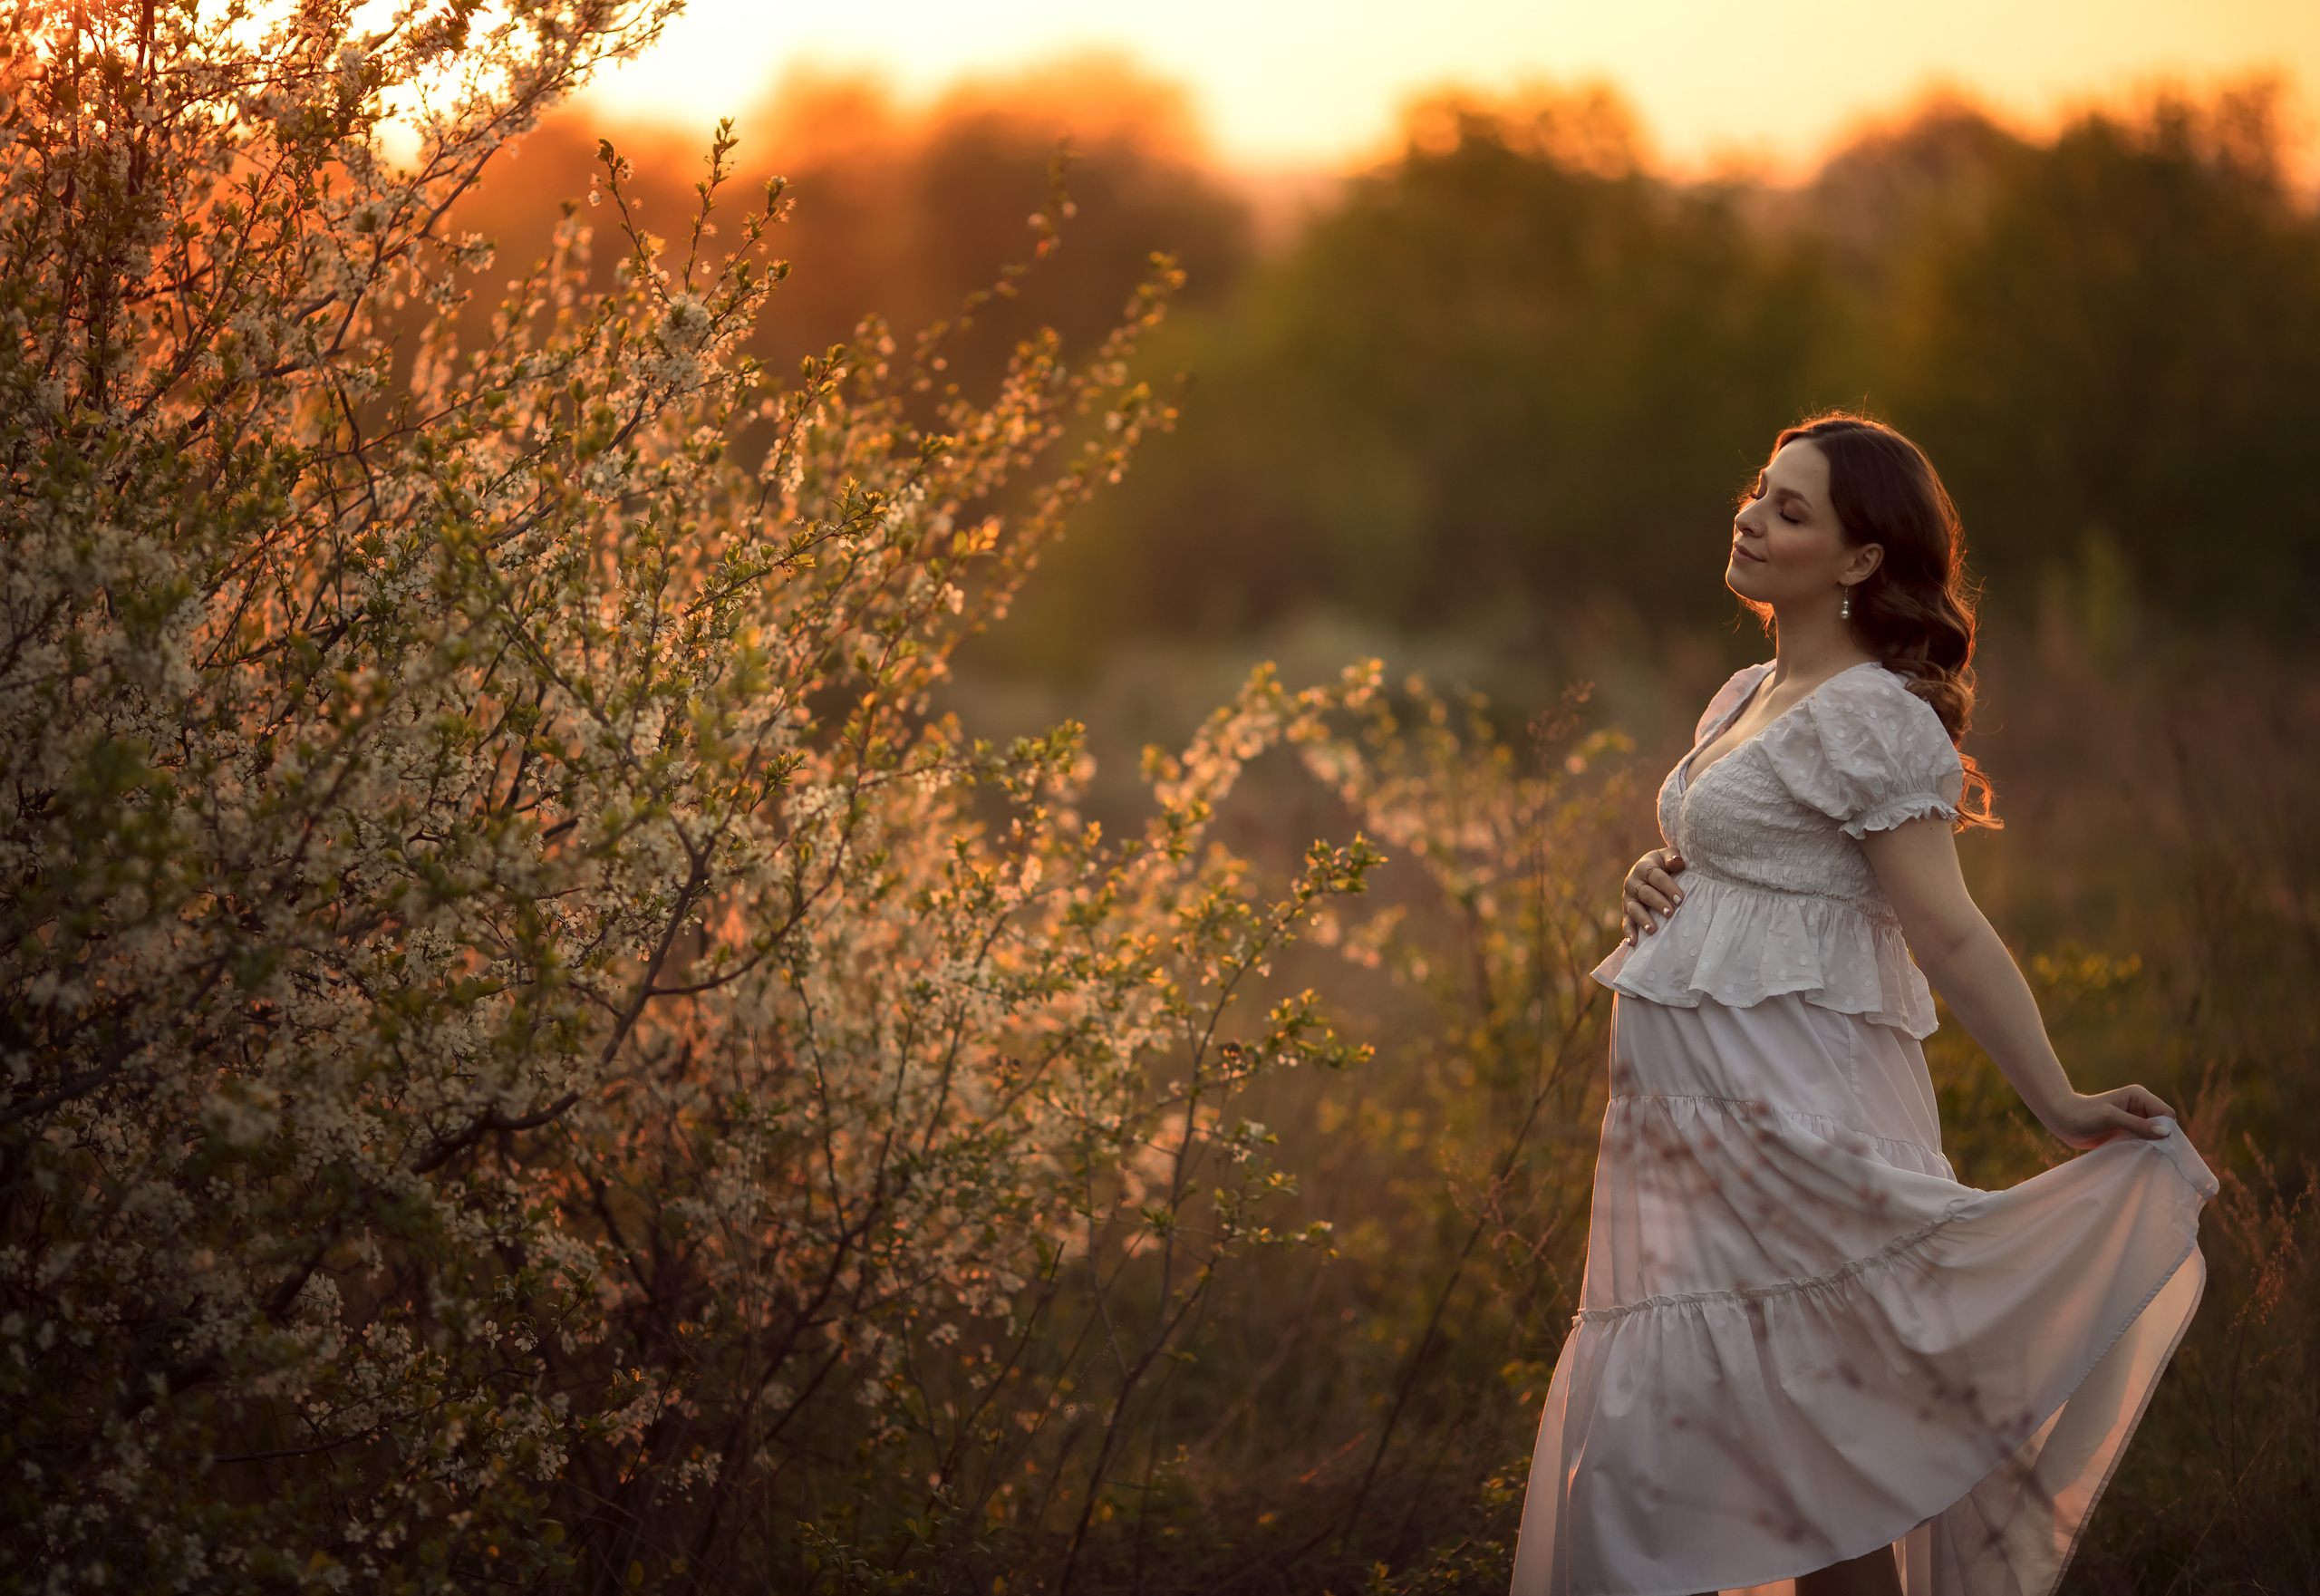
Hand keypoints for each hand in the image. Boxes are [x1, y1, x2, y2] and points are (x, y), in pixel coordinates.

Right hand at [1620, 848, 1685, 944]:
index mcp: (1644, 867)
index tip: (1681, 899)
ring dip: (1643, 920)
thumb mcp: (1668, 857)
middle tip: (1670, 913)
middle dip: (1658, 904)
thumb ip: (1673, 857)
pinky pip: (1626, 923)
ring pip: (1634, 909)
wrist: (1650, 872)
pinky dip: (1628, 932)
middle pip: (1645, 893)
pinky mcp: (1626, 912)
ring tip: (1653, 930)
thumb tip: (1677, 862)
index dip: (1668, 887)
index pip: (1655, 877)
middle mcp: (1632, 882)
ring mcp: (1628, 898)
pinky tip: (1633, 942)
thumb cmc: (1665, 865)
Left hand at [2040, 1084, 2180, 1149]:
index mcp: (2139, 1096)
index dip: (2167, 1128)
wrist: (2063, 1121)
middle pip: (2164, 1124)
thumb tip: (2165, 1133)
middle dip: (2161, 1138)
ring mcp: (2136, 1119)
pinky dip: (2145, 1148)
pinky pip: (2146, 1141)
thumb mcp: (2110, 1118)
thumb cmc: (2083, 1115)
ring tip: (2144, 1155)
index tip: (2158, 1145)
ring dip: (2153, 1145)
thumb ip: (2137, 1124)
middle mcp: (2141, 1106)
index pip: (2166, 1113)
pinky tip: (2139, 1156)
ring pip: (2156, 1134)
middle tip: (2152, 1153)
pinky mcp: (2130, 1131)